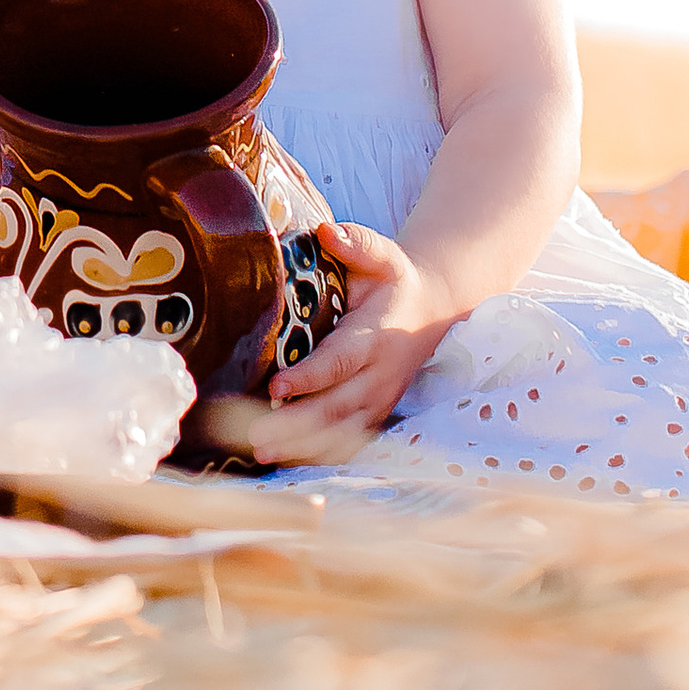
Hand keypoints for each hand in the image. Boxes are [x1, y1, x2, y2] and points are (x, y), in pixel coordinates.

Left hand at [217, 220, 456, 466]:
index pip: (340, 361)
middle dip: (294, 424)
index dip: (309, 376)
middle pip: (335, 407)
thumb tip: (325, 231)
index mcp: (376, 336)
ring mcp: (379, 400)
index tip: (276, 384)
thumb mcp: (383, 255)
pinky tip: (283, 458)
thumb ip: (356, 243)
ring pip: (339, 431)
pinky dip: (316, 453)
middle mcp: (379, 376)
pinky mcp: (375, 414)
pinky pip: (346, 440)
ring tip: (260, 452)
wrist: (434, 311)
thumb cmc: (395, 281)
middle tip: (255, 435)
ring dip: (300, 445)